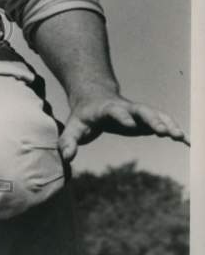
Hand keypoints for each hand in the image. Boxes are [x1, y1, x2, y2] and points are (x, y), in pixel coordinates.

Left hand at [58, 92, 188, 161]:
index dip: (122, 116)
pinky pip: (164, 122)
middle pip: (141, 110)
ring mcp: (138, 112)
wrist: (95, 97)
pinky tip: (188, 142)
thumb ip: (68, 141)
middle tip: (162, 131)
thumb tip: (66, 157)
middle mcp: (126, 108)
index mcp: (106, 108)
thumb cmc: (84, 115)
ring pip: (156, 114)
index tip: (130, 124)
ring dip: (168, 124)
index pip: (115, 110)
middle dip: (152, 119)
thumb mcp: (74, 127)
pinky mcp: (146, 119)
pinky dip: (175, 130)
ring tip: (180, 137)